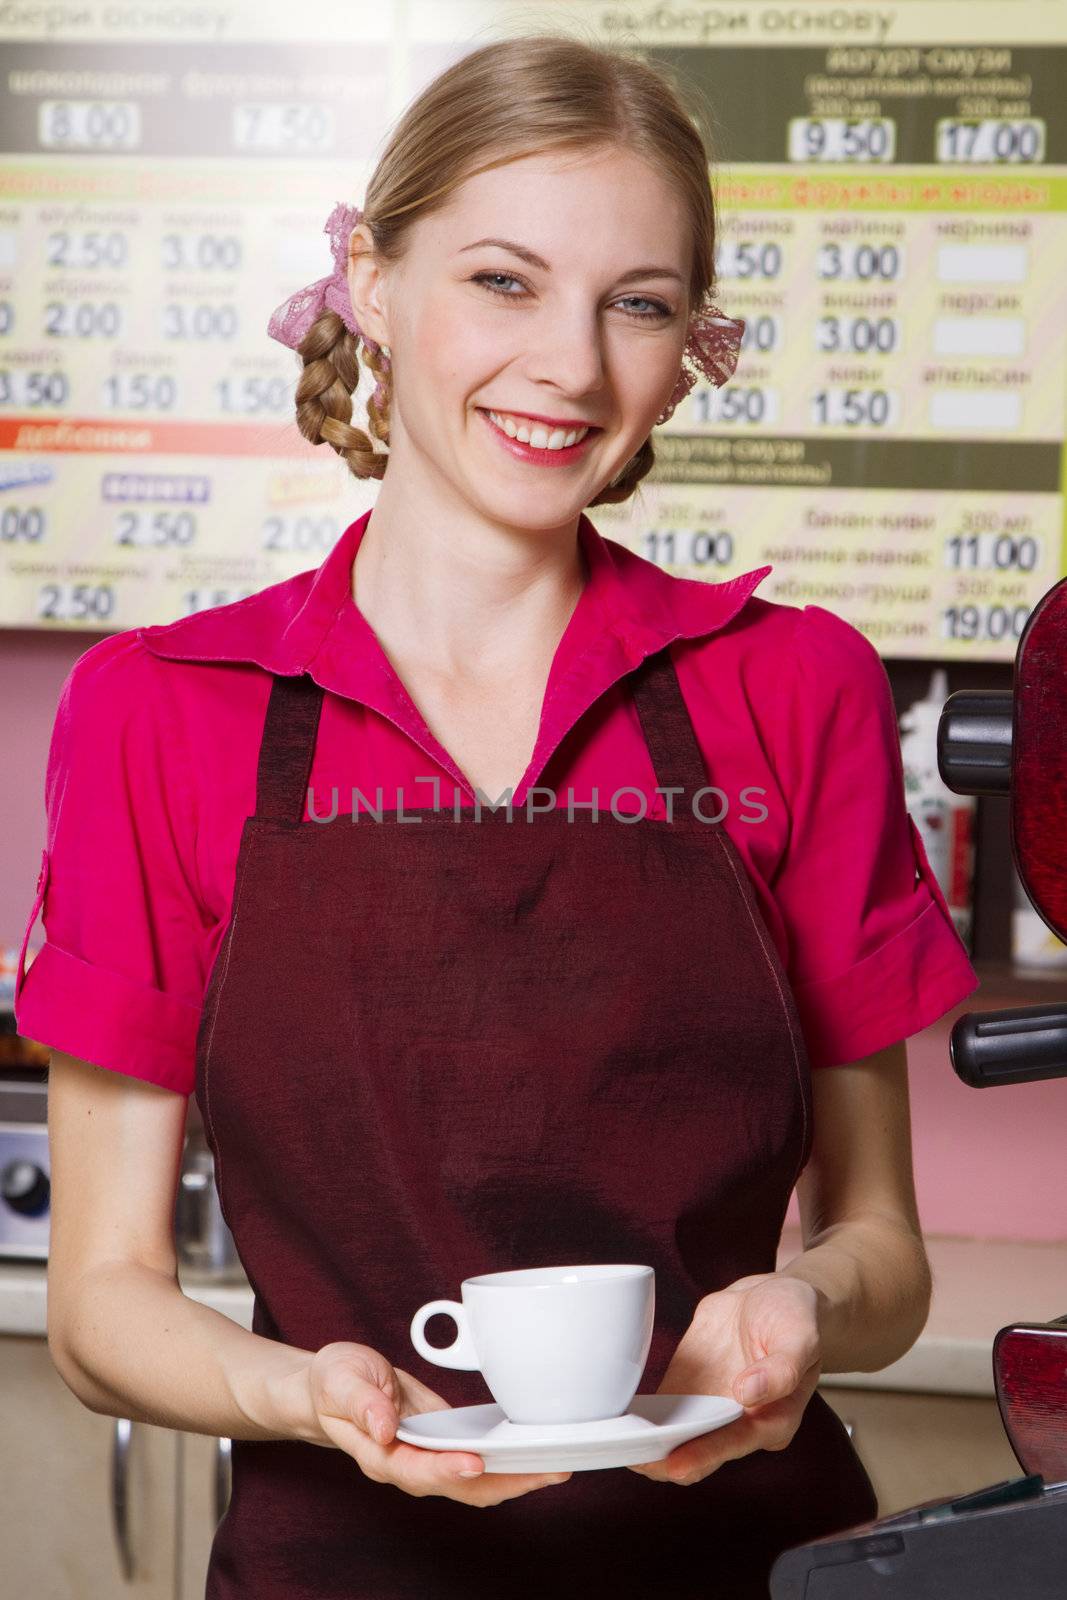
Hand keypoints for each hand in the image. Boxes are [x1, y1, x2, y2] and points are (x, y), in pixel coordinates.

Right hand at [306, 1342, 572, 1503]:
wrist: (331, 1388)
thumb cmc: (334, 1382)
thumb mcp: (340, 1379)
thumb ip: (361, 1402)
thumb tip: (386, 1426)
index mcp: (379, 1452)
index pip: (417, 1469)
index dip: (447, 1469)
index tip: (476, 1460)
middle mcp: (407, 1463)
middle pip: (458, 1486)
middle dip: (503, 1482)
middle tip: (546, 1470)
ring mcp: (426, 1457)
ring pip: (473, 1482)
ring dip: (513, 1478)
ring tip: (553, 1465)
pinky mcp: (440, 1445)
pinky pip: (475, 1463)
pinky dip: (504, 1462)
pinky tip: (530, 1450)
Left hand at [627, 1273, 822, 1485]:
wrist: (773, 1295)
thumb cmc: (795, 1317)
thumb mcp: (800, 1335)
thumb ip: (781, 1368)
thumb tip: (748, 1393)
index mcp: (771, 1419)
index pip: (732, 1444)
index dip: (701, 1456)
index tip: (672, 1462)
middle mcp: (738, 1422)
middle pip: (697, 1452)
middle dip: (664, 1459)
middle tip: (631, 1454)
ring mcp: (710, 1407)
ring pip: (674, 1438)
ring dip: (646, 1443)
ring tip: (615, 1441)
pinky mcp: (688, 1389)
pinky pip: (662, 1412)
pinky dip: (641, 1419)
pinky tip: (617, 1420)